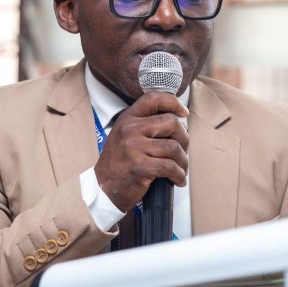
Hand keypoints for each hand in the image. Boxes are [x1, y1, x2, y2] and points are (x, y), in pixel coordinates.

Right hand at [95, 92, 188, 212]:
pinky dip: (179, 175)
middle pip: (171, 123)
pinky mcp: (140, 167)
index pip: (153, 99)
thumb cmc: (119, 162)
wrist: (103, 187)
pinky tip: (177, 179)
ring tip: (180, 169)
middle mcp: (130, 130)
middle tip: (182, 150)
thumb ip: (145, 125)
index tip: (183, 113)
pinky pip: (170, 167)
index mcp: (128, 119)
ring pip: (174, 147)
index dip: (173, 103)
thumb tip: (177, 124)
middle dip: (184, 138)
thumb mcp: (125, 135)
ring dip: (183, 161)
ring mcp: (134, 148)